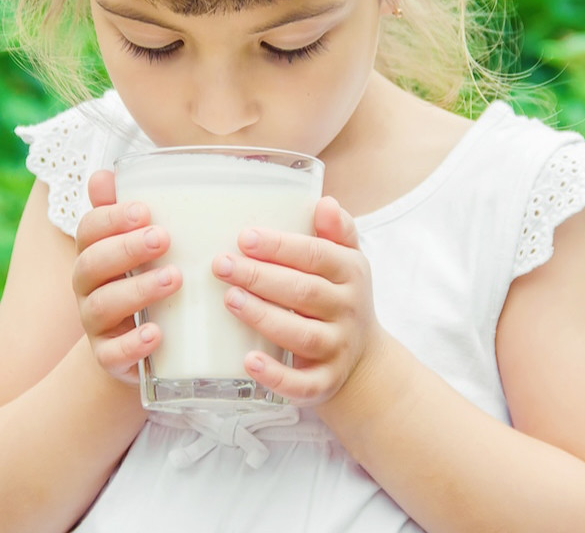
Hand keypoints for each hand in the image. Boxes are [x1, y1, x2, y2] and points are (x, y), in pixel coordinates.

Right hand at [72, 169, 179, 383]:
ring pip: (103, 306)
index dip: (111, 218)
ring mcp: (96, 324)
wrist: (136, 346)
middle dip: (126, 249)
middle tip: (164, 238)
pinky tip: (157, 334)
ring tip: (175, 279)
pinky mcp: (110, 358)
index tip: (145, 210)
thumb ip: (123, 212)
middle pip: (92, 264)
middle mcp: (88, 288)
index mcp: (94, 254)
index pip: (89, 230)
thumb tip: (105, 172)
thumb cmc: (141, 281)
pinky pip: (112, 354)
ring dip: (138, 291)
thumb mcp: (137, 246)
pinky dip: (133, 345)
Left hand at [211, 196, 379, 406]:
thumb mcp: (346, 261)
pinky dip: (275, 375)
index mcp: (350, 273)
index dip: (281, 247)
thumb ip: (336, 230)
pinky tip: (248, 361)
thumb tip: (324, 202)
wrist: (363, 361)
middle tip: (221, 265)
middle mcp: (347, 311)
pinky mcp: (324, 383)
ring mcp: (337, 349)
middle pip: (303, 292)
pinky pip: (301, 383)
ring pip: (300, 335)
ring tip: (229, 300)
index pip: (317, 255)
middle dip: (260, 277)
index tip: (245, 237)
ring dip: (263, 317)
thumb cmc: (339, 298)